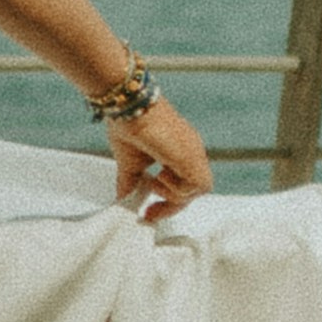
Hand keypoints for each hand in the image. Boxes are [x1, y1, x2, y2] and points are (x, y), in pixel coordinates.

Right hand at [110, 100, 213, 220]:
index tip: (148, 213)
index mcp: (180, 152)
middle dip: (171, 206)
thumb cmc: (128, 126)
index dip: (168, 203)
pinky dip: (177, 188)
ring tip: (153, 179)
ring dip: (173, 194)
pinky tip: (160, 174)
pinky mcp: (191, 156)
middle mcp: (191, 152)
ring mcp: (194, 152)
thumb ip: (130, 183)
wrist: (129, 107)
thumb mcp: (129, 163)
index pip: (184, 185)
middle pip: (194, 190)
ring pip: (199, 189)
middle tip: (149, 213)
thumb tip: (122, 201)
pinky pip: (197, 185)